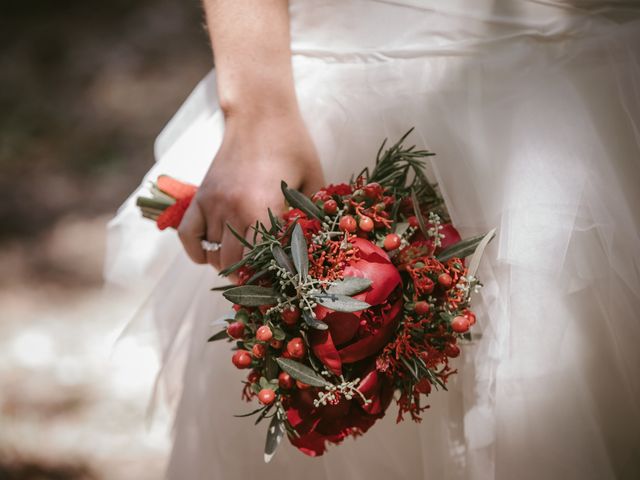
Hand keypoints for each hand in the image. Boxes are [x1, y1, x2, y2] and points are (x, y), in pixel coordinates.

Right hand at [177, 112, 324, 277]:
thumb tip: (311, 247)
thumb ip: (310, 216)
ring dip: (224, 262)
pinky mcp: (201, 195)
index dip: (266, 277)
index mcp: (263, 208)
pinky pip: (187, 234)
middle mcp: (233, 209)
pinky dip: (195, 250)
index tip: (275, 286)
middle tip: (258, 279)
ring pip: (210, 251)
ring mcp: (212, 202)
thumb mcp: (313, 181)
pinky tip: (209, 254)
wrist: (260, 113)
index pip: (258, 260)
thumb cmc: (294, 146)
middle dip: (245, 276)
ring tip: (240, 263)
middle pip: (231, 262)